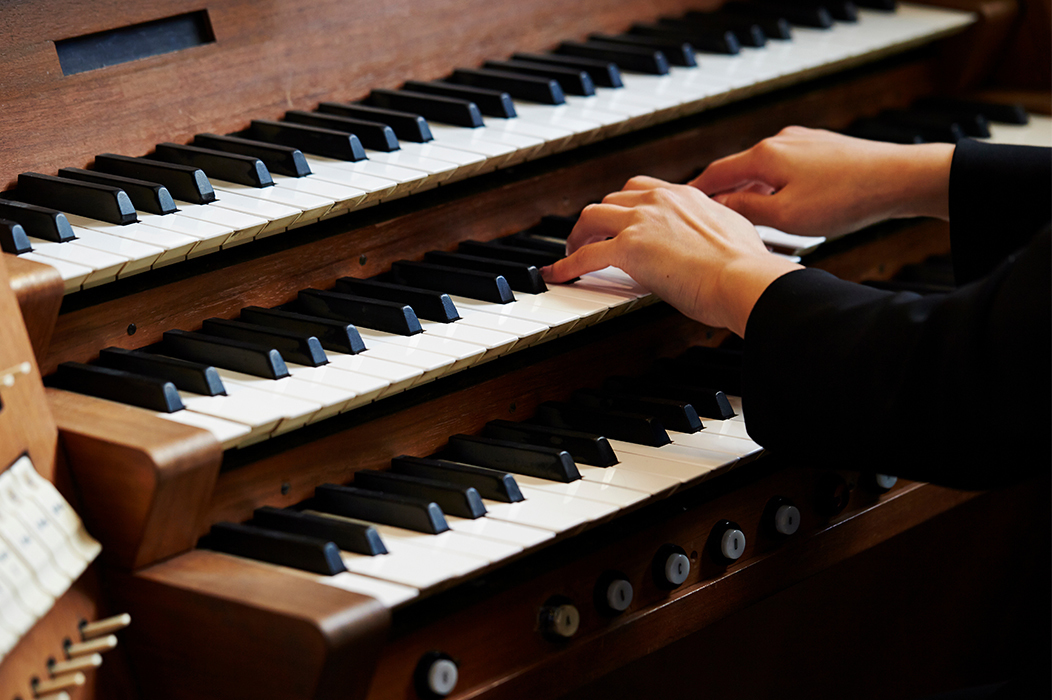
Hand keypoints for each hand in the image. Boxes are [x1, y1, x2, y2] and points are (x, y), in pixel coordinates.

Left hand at [540, 176, 801, 336]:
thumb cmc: (746, 265)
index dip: (624, 205)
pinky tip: (558, 274)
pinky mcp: (628, 248)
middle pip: (612, 199)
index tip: (619, 218)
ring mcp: (641, 222)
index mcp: (684, 195)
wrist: (742, 277)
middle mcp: (659, 201)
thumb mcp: (735, 231)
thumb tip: (724, 235)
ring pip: (591, 217)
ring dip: (578, 235)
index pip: (642, 189)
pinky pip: (585, 255)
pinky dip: (567, 265)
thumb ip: (719, 226)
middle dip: (598, 218)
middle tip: (592, 236)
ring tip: (573, 252)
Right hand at [690, 126, 954, 237]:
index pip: (714, 173)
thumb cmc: (845, 198)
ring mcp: (803, 142)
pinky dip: (778, 185)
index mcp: (763, 156)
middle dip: (726, 194)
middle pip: (739, 170)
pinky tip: (789, 204)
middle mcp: (779, 142)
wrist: (900, 177)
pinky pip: (788, 167)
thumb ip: (746, 209)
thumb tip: (717, 207)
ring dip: (755, 191)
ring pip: (764, 169)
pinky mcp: (823, 147)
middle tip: (713, 217)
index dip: (695, 192)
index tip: (680, 204)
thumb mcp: (785, 216)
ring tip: (754, 218)